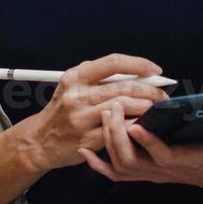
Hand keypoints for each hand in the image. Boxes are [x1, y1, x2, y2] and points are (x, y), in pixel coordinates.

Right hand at [7, 55, 169, 172]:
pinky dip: (134, 126)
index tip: (156, 70)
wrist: (40, 140)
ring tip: (155, 109)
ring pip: (124, 108)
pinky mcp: (87, 140)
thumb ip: (101, 78)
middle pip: (124, 87)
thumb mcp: (73, 87)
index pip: (113, 63)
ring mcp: (81, 119)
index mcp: (75, 77)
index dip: (139, 64)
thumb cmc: (64, 110)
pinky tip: (142, 125)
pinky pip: (119, 131)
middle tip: (163, 95)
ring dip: (145, 108)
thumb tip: (140, 73)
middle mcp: (76, 96)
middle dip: (150, 91)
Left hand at [80, 105, 202, 200]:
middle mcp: (166, 172)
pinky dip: (99, 164)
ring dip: (107, 142)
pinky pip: (118, 173)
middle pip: (132, 162)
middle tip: (113, 107)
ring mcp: (155, 174)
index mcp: (188, 163)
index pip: (164, 157)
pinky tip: (85, 151)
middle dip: (118, 136)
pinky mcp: (149, 173)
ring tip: (103, 114)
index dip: (148, 144)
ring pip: (121, 166)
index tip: (135, 125)